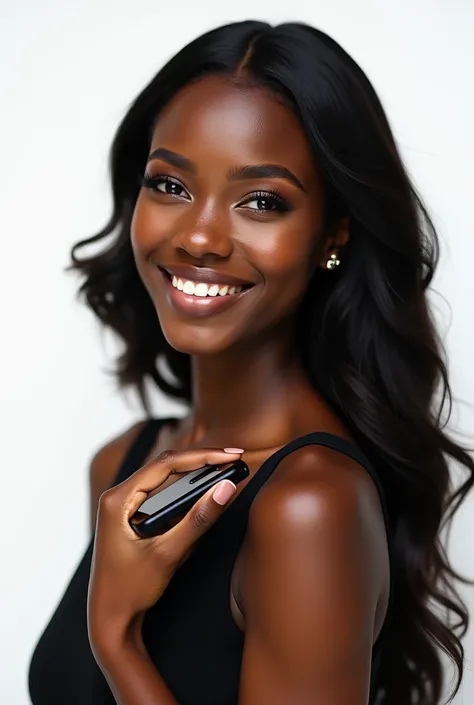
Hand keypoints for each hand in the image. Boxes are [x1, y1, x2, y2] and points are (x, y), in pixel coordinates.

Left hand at [87, 447, 241, 656]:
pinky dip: (187, 493)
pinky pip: (163, 495)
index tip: (229, 455)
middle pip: (166, 466)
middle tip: (234, 458)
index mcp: (117, 499)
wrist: (110, 620)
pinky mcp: (133, 516)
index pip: (165, 465)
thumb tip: (226, 488)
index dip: (202, 456)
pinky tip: (208, 490)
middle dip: (202, 461)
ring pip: (166, 479)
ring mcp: (124, 506)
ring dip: (196, 475)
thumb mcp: (168, 554)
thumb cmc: (130, 590)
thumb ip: (198, 520)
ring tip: (226, 469)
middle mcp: (118, 496)